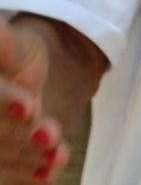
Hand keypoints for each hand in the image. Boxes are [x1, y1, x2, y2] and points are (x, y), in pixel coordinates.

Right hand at [0, 19, 69, 182]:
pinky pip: (2, 173)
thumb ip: (4, 44)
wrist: (27, 78)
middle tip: (51, 135)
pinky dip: (24, 176)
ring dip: (25, 159)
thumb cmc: (16, 57)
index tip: (30, 107)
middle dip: (17, 136)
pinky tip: (48, 174)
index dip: (2, 102)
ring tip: (59, 154)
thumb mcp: (12, 44)